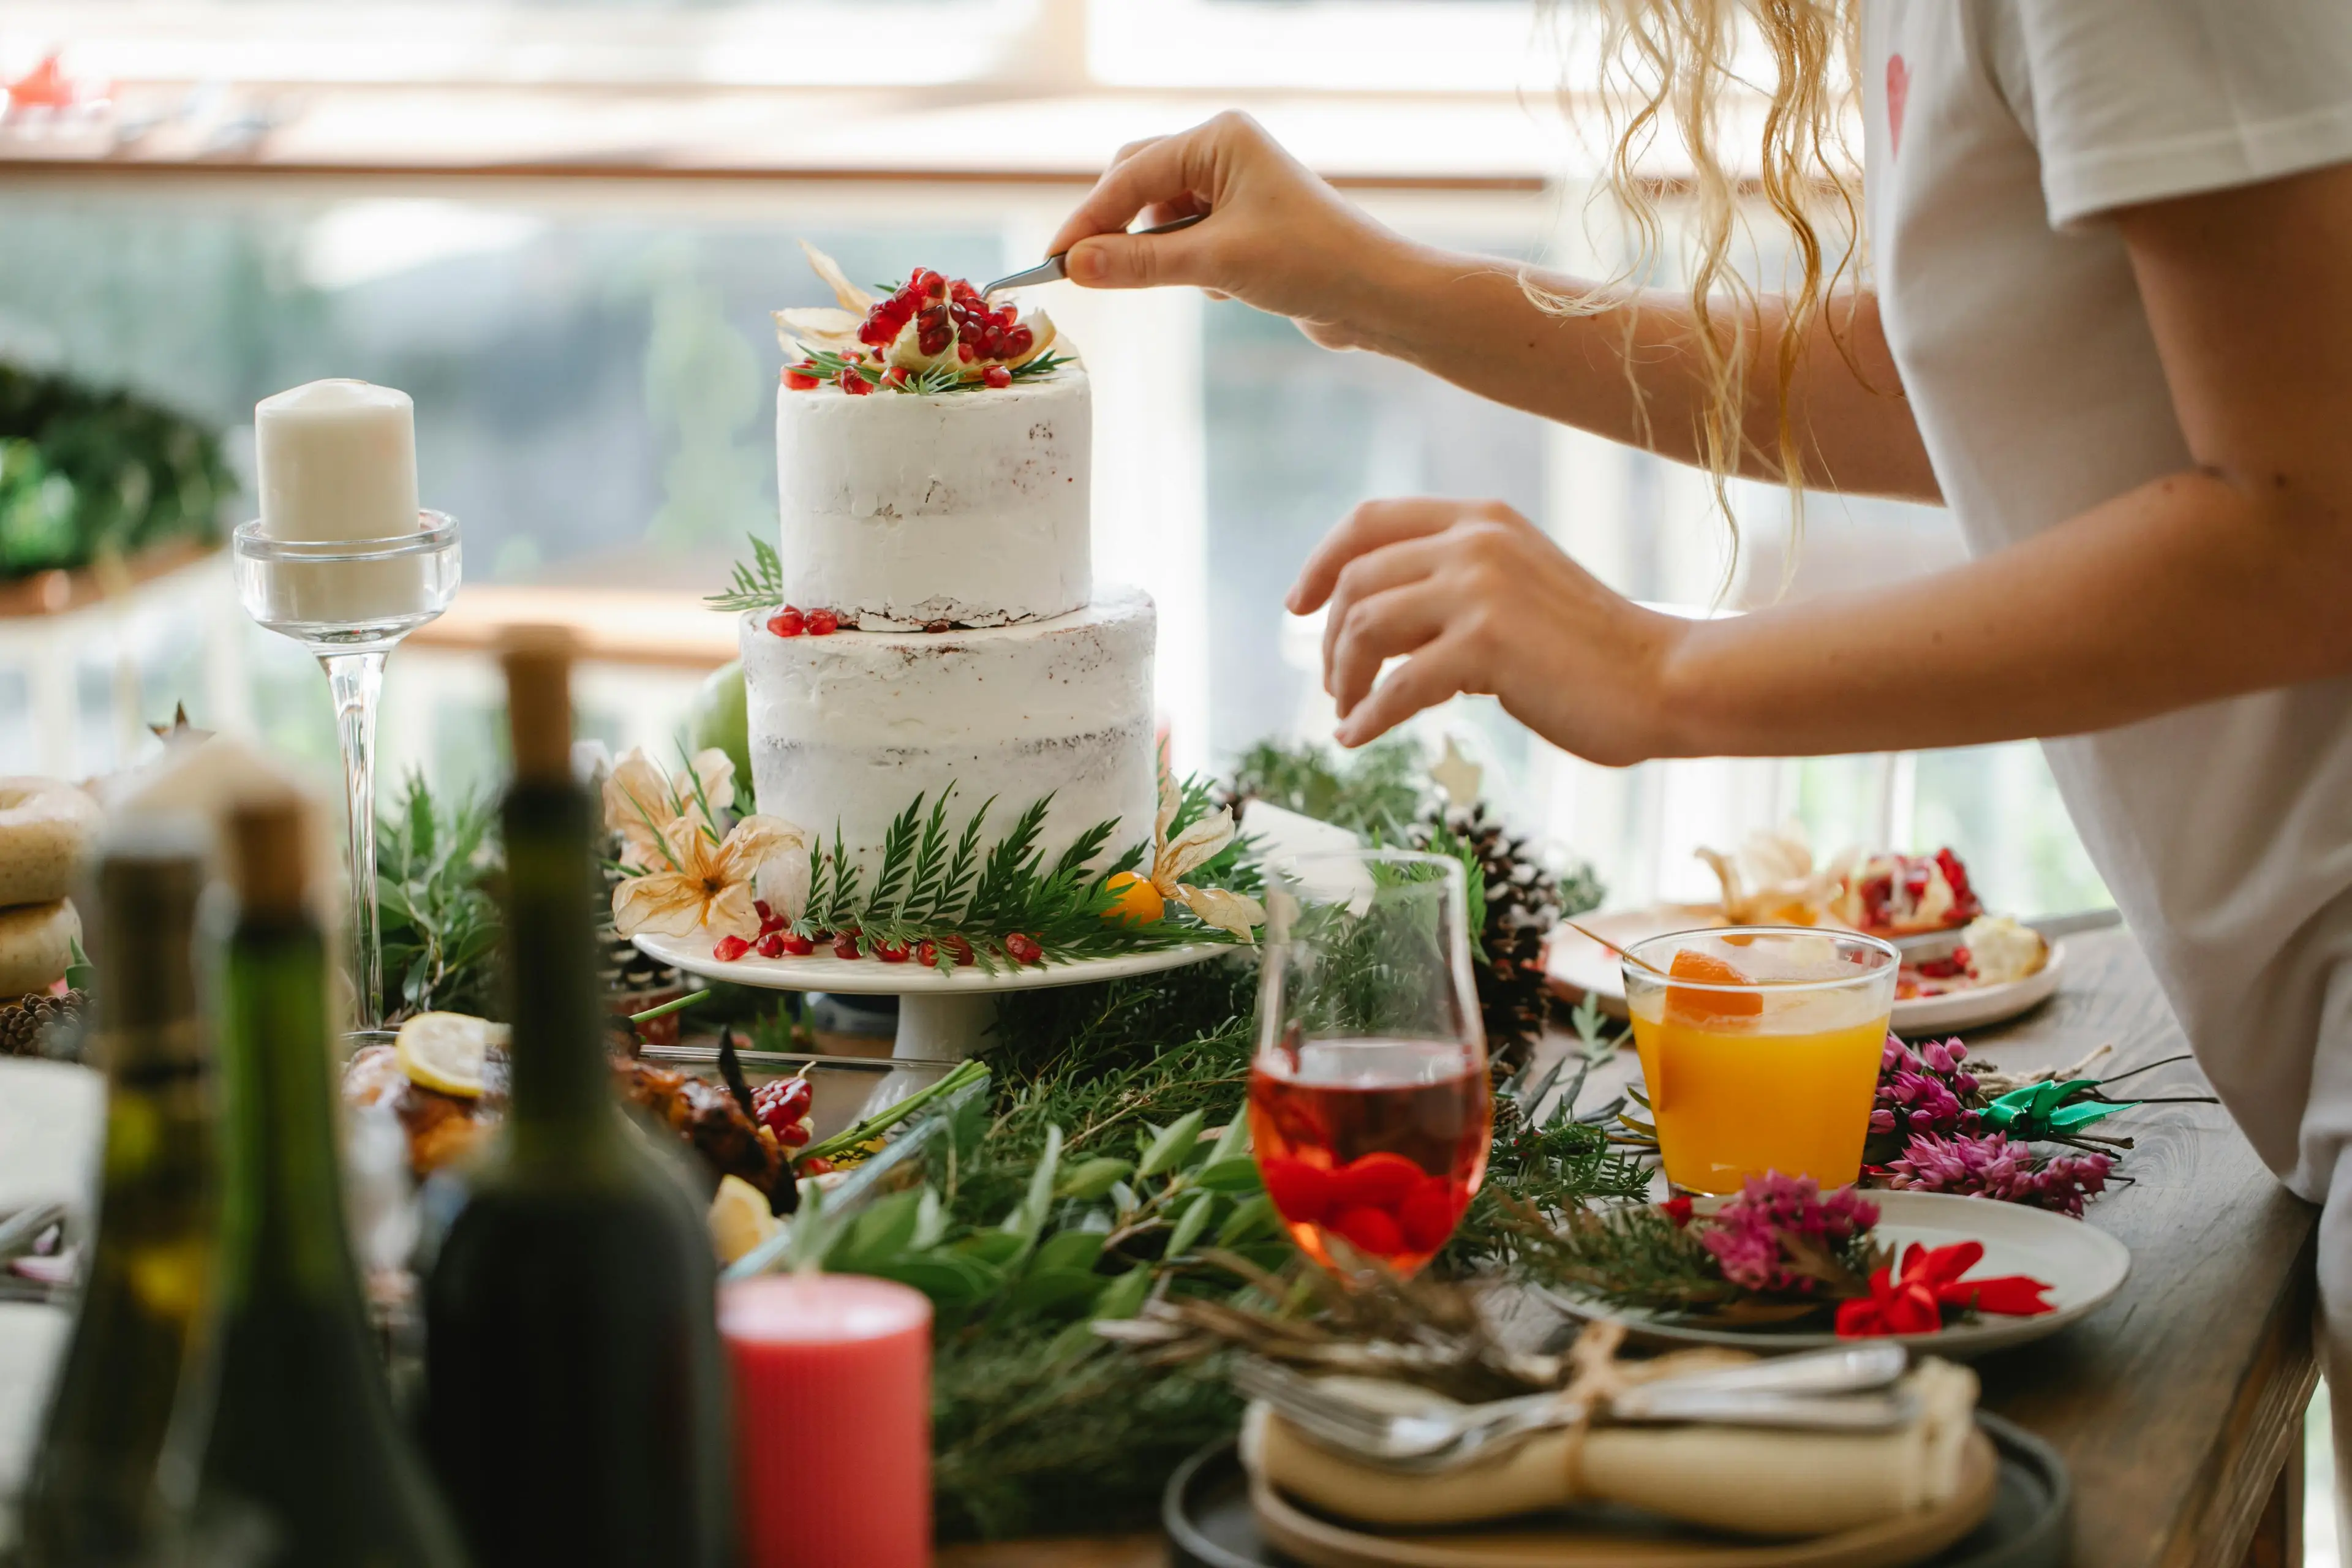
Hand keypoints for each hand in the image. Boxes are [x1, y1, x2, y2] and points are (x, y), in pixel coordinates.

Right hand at [1044, 111, 1413, 350]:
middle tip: (1085, 275)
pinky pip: (1185, 242)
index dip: (1088, 220)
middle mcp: (1222, 154)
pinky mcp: (1240, 226)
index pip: (1130, 175)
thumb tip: (1075, 266)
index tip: (1054, 261)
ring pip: (1159, 219)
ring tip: (1190, 281)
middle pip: (1136, 185)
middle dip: (1116, 232)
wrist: (1374, 295)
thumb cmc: (1309, 262)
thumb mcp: (1214, 263)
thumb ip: (1140, 264)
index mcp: (1218, 139)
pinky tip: (1220, 287)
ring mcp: (1231, 189)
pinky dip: (1187, 268)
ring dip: (1159, 255)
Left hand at [1287, 499, 1689, 765]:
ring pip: (1365, 625)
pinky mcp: (1487, 645)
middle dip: (1330, 637)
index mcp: (1481, 519)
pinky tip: (1358, 738)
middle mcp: (1475, 541)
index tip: (1297, 605)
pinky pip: (1397, 685)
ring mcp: (1480, 589)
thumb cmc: (1593, 652)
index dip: (1321, 561)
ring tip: (1349, 712)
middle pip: (1356, 579)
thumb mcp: (1516, 593)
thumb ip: (1453, 593)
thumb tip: (1382, 633)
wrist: (1665, 680)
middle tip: (1333, 684)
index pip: (1369, 520)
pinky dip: (1368, 715)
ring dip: (1344, 676)